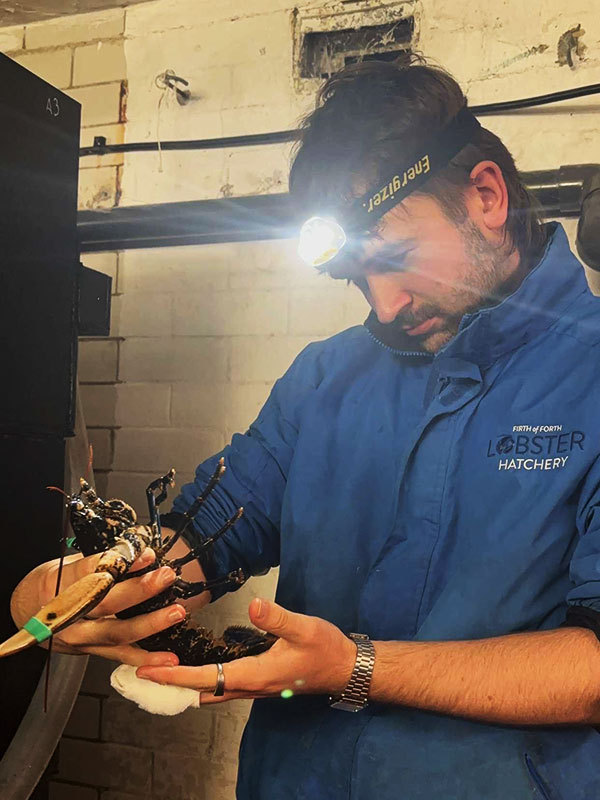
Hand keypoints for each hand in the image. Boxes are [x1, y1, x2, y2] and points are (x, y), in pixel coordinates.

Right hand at [10, 545, 184, 666]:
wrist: (27, 611)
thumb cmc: (55, 582)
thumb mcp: (74, 562)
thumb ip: (107, 559)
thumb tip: (144, 553)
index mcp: (62, 583)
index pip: (92, 570)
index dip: (123, 563)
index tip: (147, 555)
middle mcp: (69, 613)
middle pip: (106, 602)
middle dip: (140, 590)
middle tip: (165, 577)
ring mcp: (79, 636)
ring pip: (117, 632)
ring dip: (150, 624)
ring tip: (175, 613)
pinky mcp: (90, 651)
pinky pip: (120, 656)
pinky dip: (146, 658)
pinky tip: (166, 657)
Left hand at [136, 598, 356, 703]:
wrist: (347, 668)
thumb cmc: (325, 648)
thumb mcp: (304, 628)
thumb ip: (277, 617)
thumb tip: (253, 603)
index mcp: (255, 675)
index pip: (206, 678)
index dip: (175, 676)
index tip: (147, 671)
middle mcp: (251, 687)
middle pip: (203, 690)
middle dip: (172, 684)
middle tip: (143, 672)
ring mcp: (256, 687)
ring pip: (213, 692)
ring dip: (187, 684)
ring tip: (164, 670)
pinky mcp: (261, 682)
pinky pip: (224, 686)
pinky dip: (204, 680)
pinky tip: (199, 669)